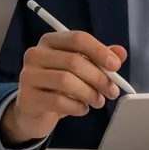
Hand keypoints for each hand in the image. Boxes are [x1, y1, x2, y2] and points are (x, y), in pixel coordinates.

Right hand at [0, 31, 127, 144]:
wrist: (33, 111)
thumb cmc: (58, 86)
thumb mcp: (80, 70)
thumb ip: (98, 60)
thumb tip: (121, 52)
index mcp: (50, 41)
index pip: (77, 38)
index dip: (99, 51)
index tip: (116, 66)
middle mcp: (36, 54)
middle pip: (73, 61)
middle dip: (98, 78)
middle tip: (112, 91)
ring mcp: (28, 75)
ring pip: (66, 81)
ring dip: (89, 94)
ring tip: (99, 102)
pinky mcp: (27, 97)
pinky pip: (58, 101)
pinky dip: (77, 107)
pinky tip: (82, 109)